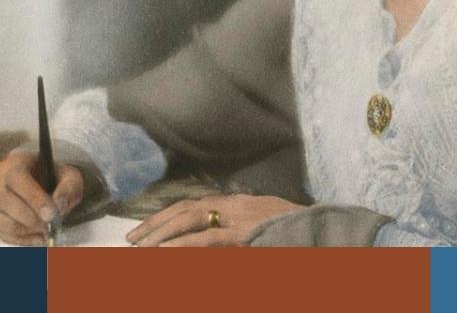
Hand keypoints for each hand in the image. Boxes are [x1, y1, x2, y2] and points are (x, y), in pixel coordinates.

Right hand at [0, 150, 84, 244]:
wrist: (41, 184)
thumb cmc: (54, 180)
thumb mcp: (70, 178)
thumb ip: (68, 189)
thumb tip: (58, 206)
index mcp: (15, 162)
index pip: (17, 177)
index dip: (33, 198)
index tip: (50, 215)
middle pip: (3, 199)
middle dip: (29, 218)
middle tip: (48, 228)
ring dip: (23, 231)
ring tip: (43, 232)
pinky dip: (18, 239)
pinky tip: (35, 237)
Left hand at [125, 193, 303, 245]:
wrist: (324, 231)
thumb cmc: (295, 232)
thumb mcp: (260, 226)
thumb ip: (234, 231)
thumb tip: (209, 241)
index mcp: (234, 203)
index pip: (191, 204)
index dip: (165, 216)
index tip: (144, 230)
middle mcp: (232, 206)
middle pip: (184, 209)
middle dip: (155, 224)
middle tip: (131, 240)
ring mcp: (238, 219)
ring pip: (191, 221)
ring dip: (163, 234)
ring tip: (142, 248)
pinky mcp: (245, 235)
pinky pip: (207, 240)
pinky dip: (184, 246)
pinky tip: (166, 254)